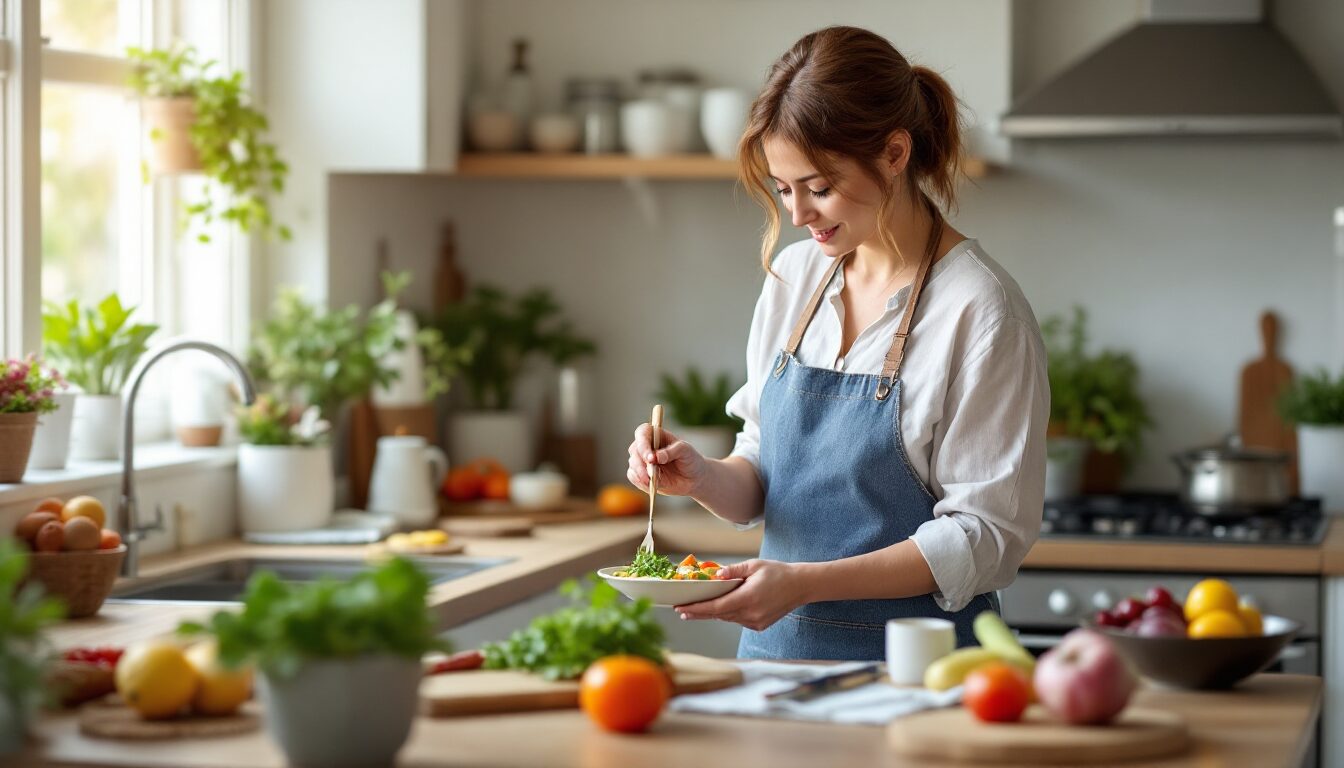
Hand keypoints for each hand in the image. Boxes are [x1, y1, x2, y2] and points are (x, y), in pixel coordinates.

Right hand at [627, 423, 706, 497]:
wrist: (693, 479)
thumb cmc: (690, 459)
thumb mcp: (686, 451)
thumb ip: (671, 451)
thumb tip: (656, 457)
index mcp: (656, 435)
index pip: (642, 433)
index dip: (642, 443)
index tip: (650, 457)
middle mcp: (646, 446)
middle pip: (634, 450)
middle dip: (640, 463)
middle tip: (649, 473)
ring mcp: (642, 460)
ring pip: (633, 464)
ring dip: (640, 473)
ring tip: (651, 481)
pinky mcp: (641, 474)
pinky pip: (633, 476)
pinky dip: (639, 481)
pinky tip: (649, 484)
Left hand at [674, 559, 807, 631]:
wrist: (801, 586)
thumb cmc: (779, 573)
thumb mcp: (754, 566)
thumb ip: (733, 570)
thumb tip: (716, 574)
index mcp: (748, 598)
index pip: (716, 607)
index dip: (697, 609)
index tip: (682, 609)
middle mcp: (751, 614)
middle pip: (718, 615)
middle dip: (699, 613)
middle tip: (682, 611)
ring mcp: (755, 622)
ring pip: (727, 618)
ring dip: (713, 613)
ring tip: (697, 609)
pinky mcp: (759, 625)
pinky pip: (738, 620)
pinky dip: (728, 614)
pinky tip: (722, 607)